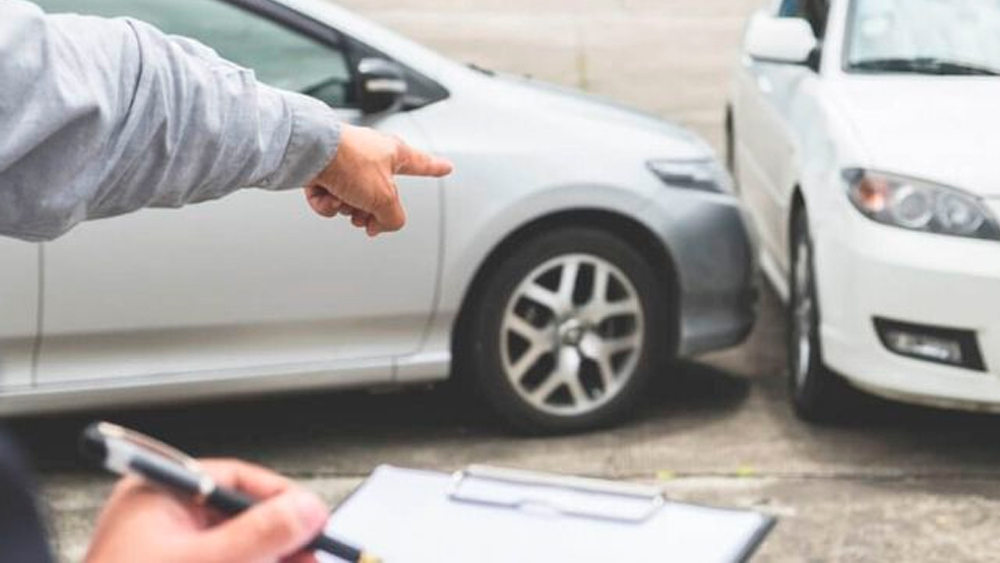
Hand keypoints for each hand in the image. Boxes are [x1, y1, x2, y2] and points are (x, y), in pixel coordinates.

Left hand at [84, 459, 328, 562]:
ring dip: (272, 559)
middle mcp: (162, 521)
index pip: (231, 479)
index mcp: (157, 497)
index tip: (311, 516)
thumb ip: (258, 534)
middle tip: (313, 552)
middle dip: (279, 538)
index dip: (277, 497)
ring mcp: (168, 555)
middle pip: (238, 517)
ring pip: (236, 549)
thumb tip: (307, 510)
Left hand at [305, 124, 452, 235]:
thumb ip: (393, 218)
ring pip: (352, 200)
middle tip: (364, 218)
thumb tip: (380, 224)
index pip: (421, 164)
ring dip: (346, 207)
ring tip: (341, 201)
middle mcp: (370, 156)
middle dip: (369, 211)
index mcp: (393, 154)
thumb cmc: (348, 160)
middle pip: (379, 196)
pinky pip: (330, 198)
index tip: (446, 167)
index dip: (435, 168)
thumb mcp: (384, 198)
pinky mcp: (323, 170)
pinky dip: (326, 202)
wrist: (309, 151)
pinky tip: (325, 196)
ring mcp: (345, 163)